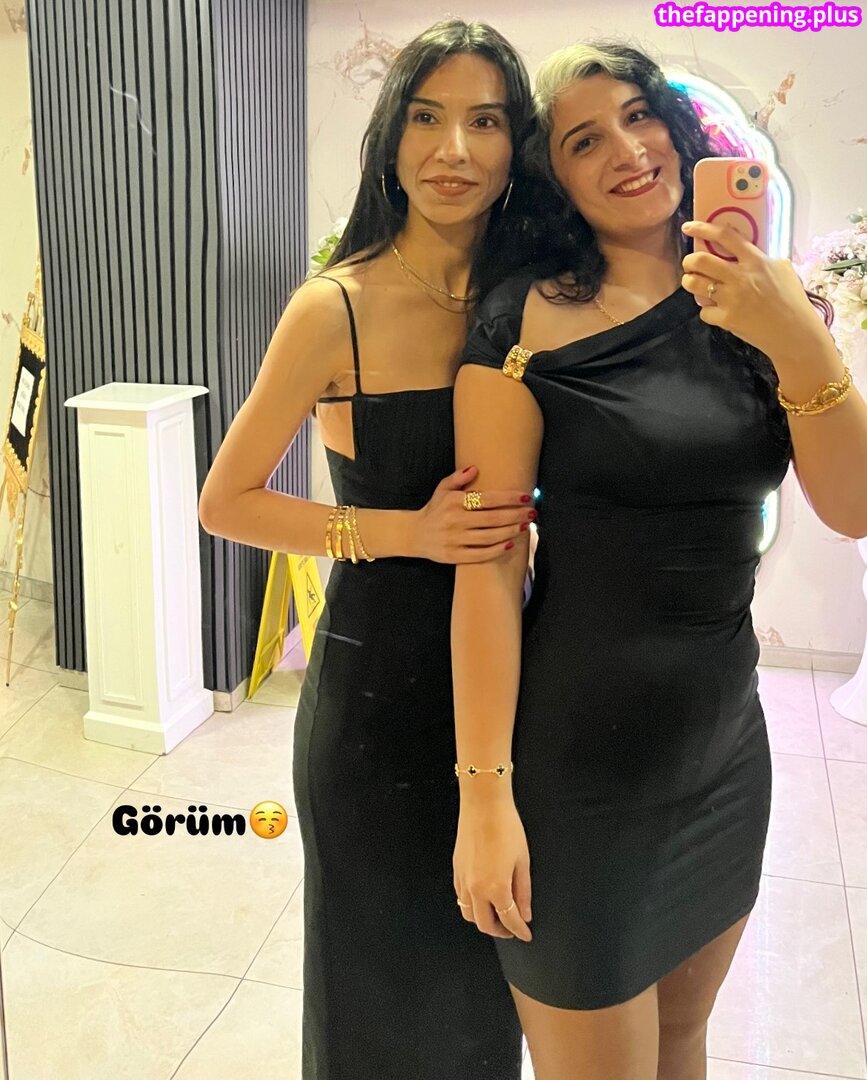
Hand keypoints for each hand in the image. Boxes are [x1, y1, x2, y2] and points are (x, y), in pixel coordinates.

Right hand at [413, 466, 535, 564]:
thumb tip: (475, 468)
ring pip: (489, 537)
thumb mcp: (442, 489)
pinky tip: (510, 544)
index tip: (526, 496)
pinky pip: (480, 555)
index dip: (509, 498)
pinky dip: (497, 550)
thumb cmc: (434, 510)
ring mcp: (454, 540)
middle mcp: (454, 521)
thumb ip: (458, 478)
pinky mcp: (454, 556)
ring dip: (510, 532)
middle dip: (516, 515)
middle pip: (493, 519)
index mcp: (454, 501)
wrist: (414, 535)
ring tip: (525, 526)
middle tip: (532, 513)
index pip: (488, 499)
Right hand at [453, 800, 532, 941]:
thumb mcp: (522, 861)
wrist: (483, 804)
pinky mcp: (456, 869)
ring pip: (468, 914)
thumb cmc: (505, 827)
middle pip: (484, 924)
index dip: (520, 931)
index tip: (526, 934)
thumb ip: (523, 892)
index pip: (509, 920)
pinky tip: (482, 899)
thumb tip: (524, 913)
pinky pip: (461, 897)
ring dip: (483, 920)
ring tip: (496, 916)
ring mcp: (463, 879)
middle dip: (500, 931)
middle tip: (512, 929)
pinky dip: (471, 905)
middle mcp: (475, 888)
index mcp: (496, 887)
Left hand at [681, 220, 831, 364]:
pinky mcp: (726, 319)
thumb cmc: (793, 301)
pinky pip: (704, 311)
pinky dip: (706, 310)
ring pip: (694, 284)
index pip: (725, 236)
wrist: (794, 333)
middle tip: (690, 264)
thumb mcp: (784, 270)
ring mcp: (731, 299)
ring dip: (689, 281)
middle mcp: (740, 277)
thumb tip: (749, 253)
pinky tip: (714, 310)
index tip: (689, 228)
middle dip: (689, 260)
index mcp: (756, 261)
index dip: (703, 228)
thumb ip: (764, 259)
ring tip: (692, 282)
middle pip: (701, 260)